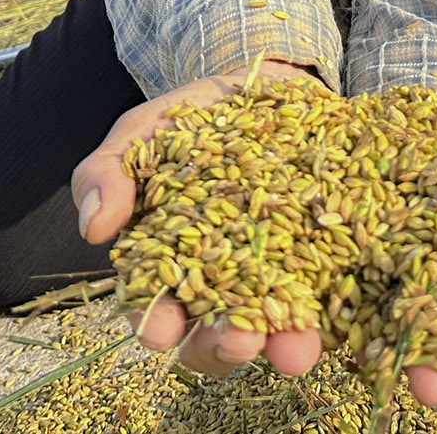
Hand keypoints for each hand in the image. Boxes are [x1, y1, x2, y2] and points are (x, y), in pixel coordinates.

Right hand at [71, 60, 327, 377]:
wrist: (264, 86)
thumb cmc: (189, 119)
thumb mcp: (142, 133)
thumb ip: (109, 173)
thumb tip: (95, 228)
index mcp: (170, 266)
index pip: (158, 311)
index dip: (157, 325)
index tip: (160, 330)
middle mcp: (224, 284)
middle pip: (218, 335)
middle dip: (224, 346)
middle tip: (237, 340)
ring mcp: (278, 275)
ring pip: (277, 329)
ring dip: (284, 346)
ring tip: (294, 351)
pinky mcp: (327, 258)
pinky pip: (334, 295)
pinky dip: (337, 313)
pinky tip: (342, 319)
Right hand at [73, 67, 436, 405]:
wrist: (300, 85)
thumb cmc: (218, 118)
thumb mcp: (160, 125)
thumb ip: (118, 169)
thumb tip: (94, 228)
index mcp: (224, 286)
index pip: (205, 327)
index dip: (203, 335)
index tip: (201, 335)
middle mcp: (291, 305)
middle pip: (288, 343)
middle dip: (289, 350)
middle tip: (298, 351)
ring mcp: (354, 291)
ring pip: (384, 345)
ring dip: (417, 371)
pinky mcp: (413, 268)